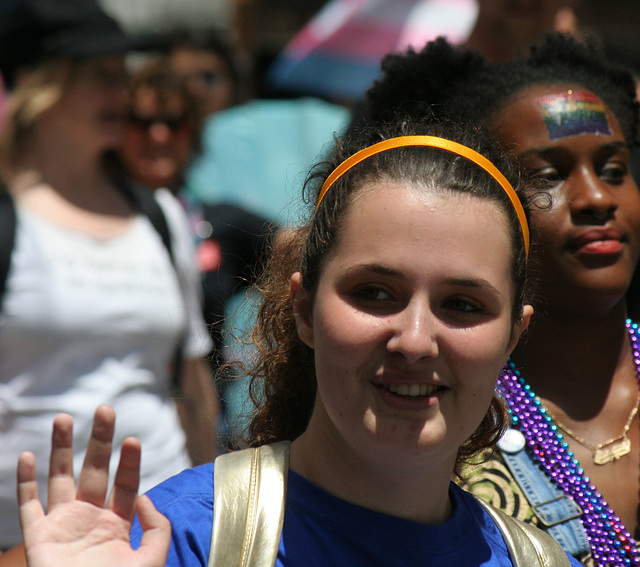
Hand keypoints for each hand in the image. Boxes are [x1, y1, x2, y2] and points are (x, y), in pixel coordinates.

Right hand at [17, 405, 170, 566]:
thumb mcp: (151, 562)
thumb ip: (157, 529)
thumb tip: (145, 496)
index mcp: (118, 523)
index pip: (125, 483)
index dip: (129, 461)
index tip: (132, 439)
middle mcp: (90, 517)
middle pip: (95, 469)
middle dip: (100, 440)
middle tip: (105, 409)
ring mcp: (63, 525)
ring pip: (61, 478)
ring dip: (61, 448)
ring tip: (64, 417)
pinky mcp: (37, 538)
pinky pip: (29, 505)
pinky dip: (25, 482)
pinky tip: (27, 455)